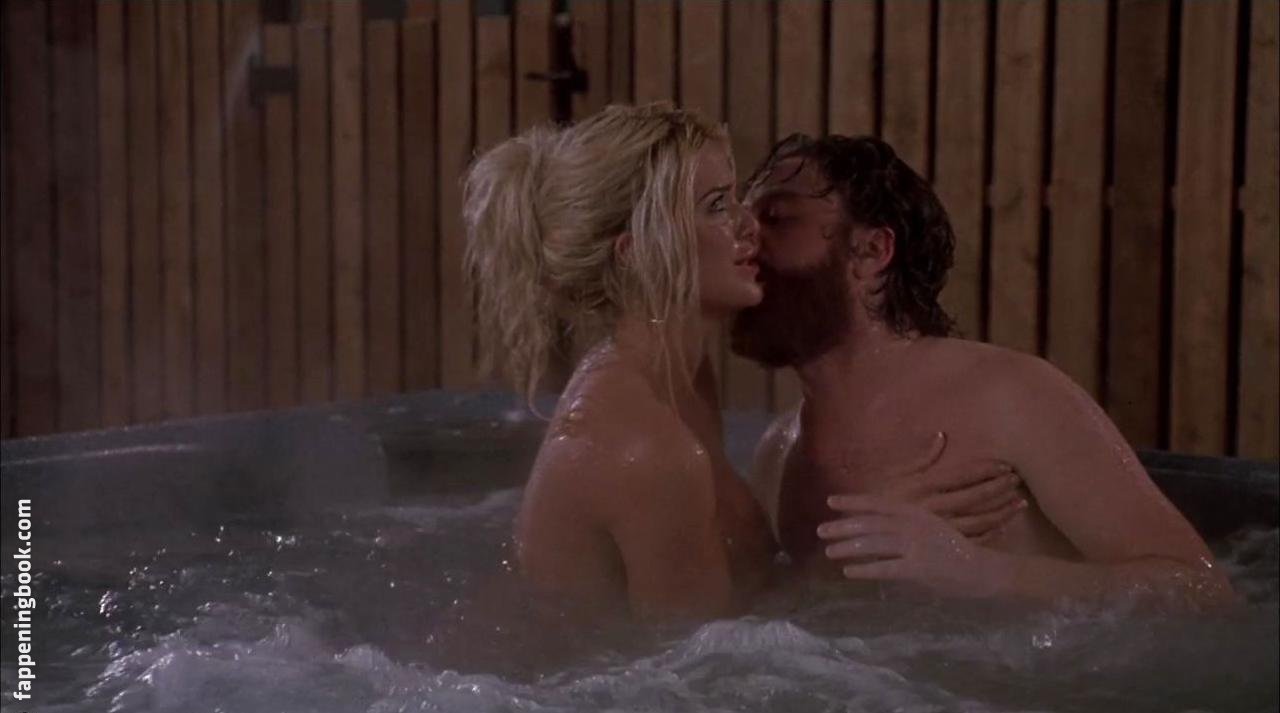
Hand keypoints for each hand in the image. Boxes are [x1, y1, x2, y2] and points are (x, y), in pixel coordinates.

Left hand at [817, 494, 1000, 597]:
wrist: (982, 570)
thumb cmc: (953, 550)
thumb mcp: (929, 528)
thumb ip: (903, 525)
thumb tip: (870, 528)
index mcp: (917, 513)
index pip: (879, 504)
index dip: (854, 502)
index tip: (831, 501)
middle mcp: (915, 525)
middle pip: (871, 523)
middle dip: (844, 526)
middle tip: (822, 531)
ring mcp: (917, 546)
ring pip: (874, 544)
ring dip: (849, 548)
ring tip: (830, 552)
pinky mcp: (919, 568)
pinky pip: (885, 568)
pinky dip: (865, 569)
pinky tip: (849, 572)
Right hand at [871, 432, 1026, 539]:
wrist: (862, 531)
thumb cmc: (880, 498)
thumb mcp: (896, 474)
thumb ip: (922, 457)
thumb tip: (942, 436)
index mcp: (922, 487)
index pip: (961, 476)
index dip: (985, 470)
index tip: (1005, 465)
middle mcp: (933, 508)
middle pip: (975, 498)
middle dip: (998, 488)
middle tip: (1017, 481)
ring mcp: (939, 530)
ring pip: (978, 522)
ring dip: (1001, 512)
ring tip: (1019, 503)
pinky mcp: (941, 547)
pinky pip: (971, 542)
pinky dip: (991, 534)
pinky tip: (1005, 526)